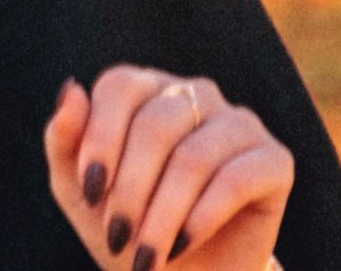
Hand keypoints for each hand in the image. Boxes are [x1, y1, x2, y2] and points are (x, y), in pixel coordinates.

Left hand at [44, 65, 290, 269]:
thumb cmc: (126, 227)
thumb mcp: (80, 192)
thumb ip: (64, 140)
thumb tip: (70, 89)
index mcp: (146, 89)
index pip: (119, 86)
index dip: (100, 139)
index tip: (90, 193)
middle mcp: (195, 94)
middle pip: (156, 124)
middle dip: (130, 190)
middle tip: (117, 237)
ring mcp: (239, 122)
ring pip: (194, 158)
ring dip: (162, 215)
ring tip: (145, 257)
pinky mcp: (275, 160)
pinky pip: (235, 180)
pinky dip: (201, 218)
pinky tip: (181, 244)